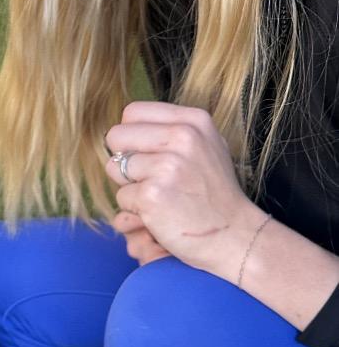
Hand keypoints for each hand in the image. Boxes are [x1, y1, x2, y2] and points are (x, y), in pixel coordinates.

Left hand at [104, 101, 263, 279]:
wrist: (232, 234)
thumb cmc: (212, 193)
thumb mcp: (204, 147)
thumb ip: (169, 132)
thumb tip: (124, 128)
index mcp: (193, 120)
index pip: (132, 112)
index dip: (130, 136)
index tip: (146, 154)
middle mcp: (182, 137)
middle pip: (116, 136)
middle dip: (123, 160)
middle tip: (148, 178)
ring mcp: (166, 167)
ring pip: (114, 168)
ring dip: (128, 186)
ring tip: (159, 196)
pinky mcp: (151, 196)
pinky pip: (121, 198)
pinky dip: (133, 210)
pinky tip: (158, 213)